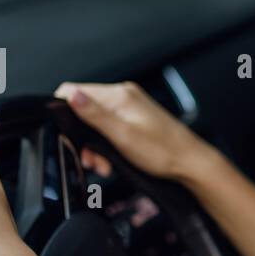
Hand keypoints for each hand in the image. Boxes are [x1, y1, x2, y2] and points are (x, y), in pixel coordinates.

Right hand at [54, 81, 217, 182]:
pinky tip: (113, 160)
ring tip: (104, 164)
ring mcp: (131, 107)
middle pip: (84, 110)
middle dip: (82, 137)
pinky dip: (107, 145)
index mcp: (119, 95)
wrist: (191, 163)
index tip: (67, 136)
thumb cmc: (163, 152)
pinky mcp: (135, 119)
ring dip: (95, 145)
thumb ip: (95, 115)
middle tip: (92, 160)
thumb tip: (71, 94)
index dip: (63, 113)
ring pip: (96, 122)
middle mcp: (124, 96)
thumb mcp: (122, 136)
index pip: (73, 91)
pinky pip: (110, 127)